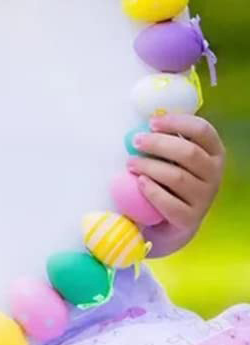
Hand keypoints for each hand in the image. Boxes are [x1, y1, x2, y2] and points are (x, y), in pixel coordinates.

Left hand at [131, 113, 225, 256]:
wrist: (166, 222)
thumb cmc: (166, 179)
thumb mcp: (170, 157)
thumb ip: (164, 140)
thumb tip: (141, 123)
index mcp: (213, 153)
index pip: (203, 131)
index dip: (177, 123)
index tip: (152, 122)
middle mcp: (214, 175)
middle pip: (189, 153)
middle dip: (158, 144)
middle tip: (135, 142)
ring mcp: (205, 198)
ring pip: (178, 177)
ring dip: (150, 167)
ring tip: (131, 163)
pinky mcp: (190, 219)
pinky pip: (170, 203)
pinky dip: (152, 191)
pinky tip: (140, 183)